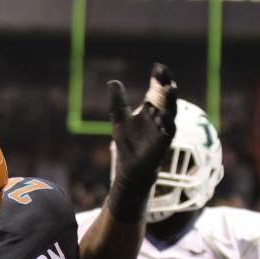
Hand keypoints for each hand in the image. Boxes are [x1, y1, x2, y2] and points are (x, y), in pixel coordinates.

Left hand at [107, 63, 176, 221]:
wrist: (131, 168)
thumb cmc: (128, 144)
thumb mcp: (119, 119)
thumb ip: (118, 102)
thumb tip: (113, 82)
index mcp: (151, 109)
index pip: (156, 89)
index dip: (158, 78)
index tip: (158, 67)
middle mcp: (160, 116)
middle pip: (165, 97)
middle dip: (166, 84)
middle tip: (164, 73)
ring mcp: (163, 128)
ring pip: (170, 111)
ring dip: (170, 100)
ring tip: (169, 88)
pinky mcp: (164, 142)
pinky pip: (168, 130)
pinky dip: (167, 122)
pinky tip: (163, 114)